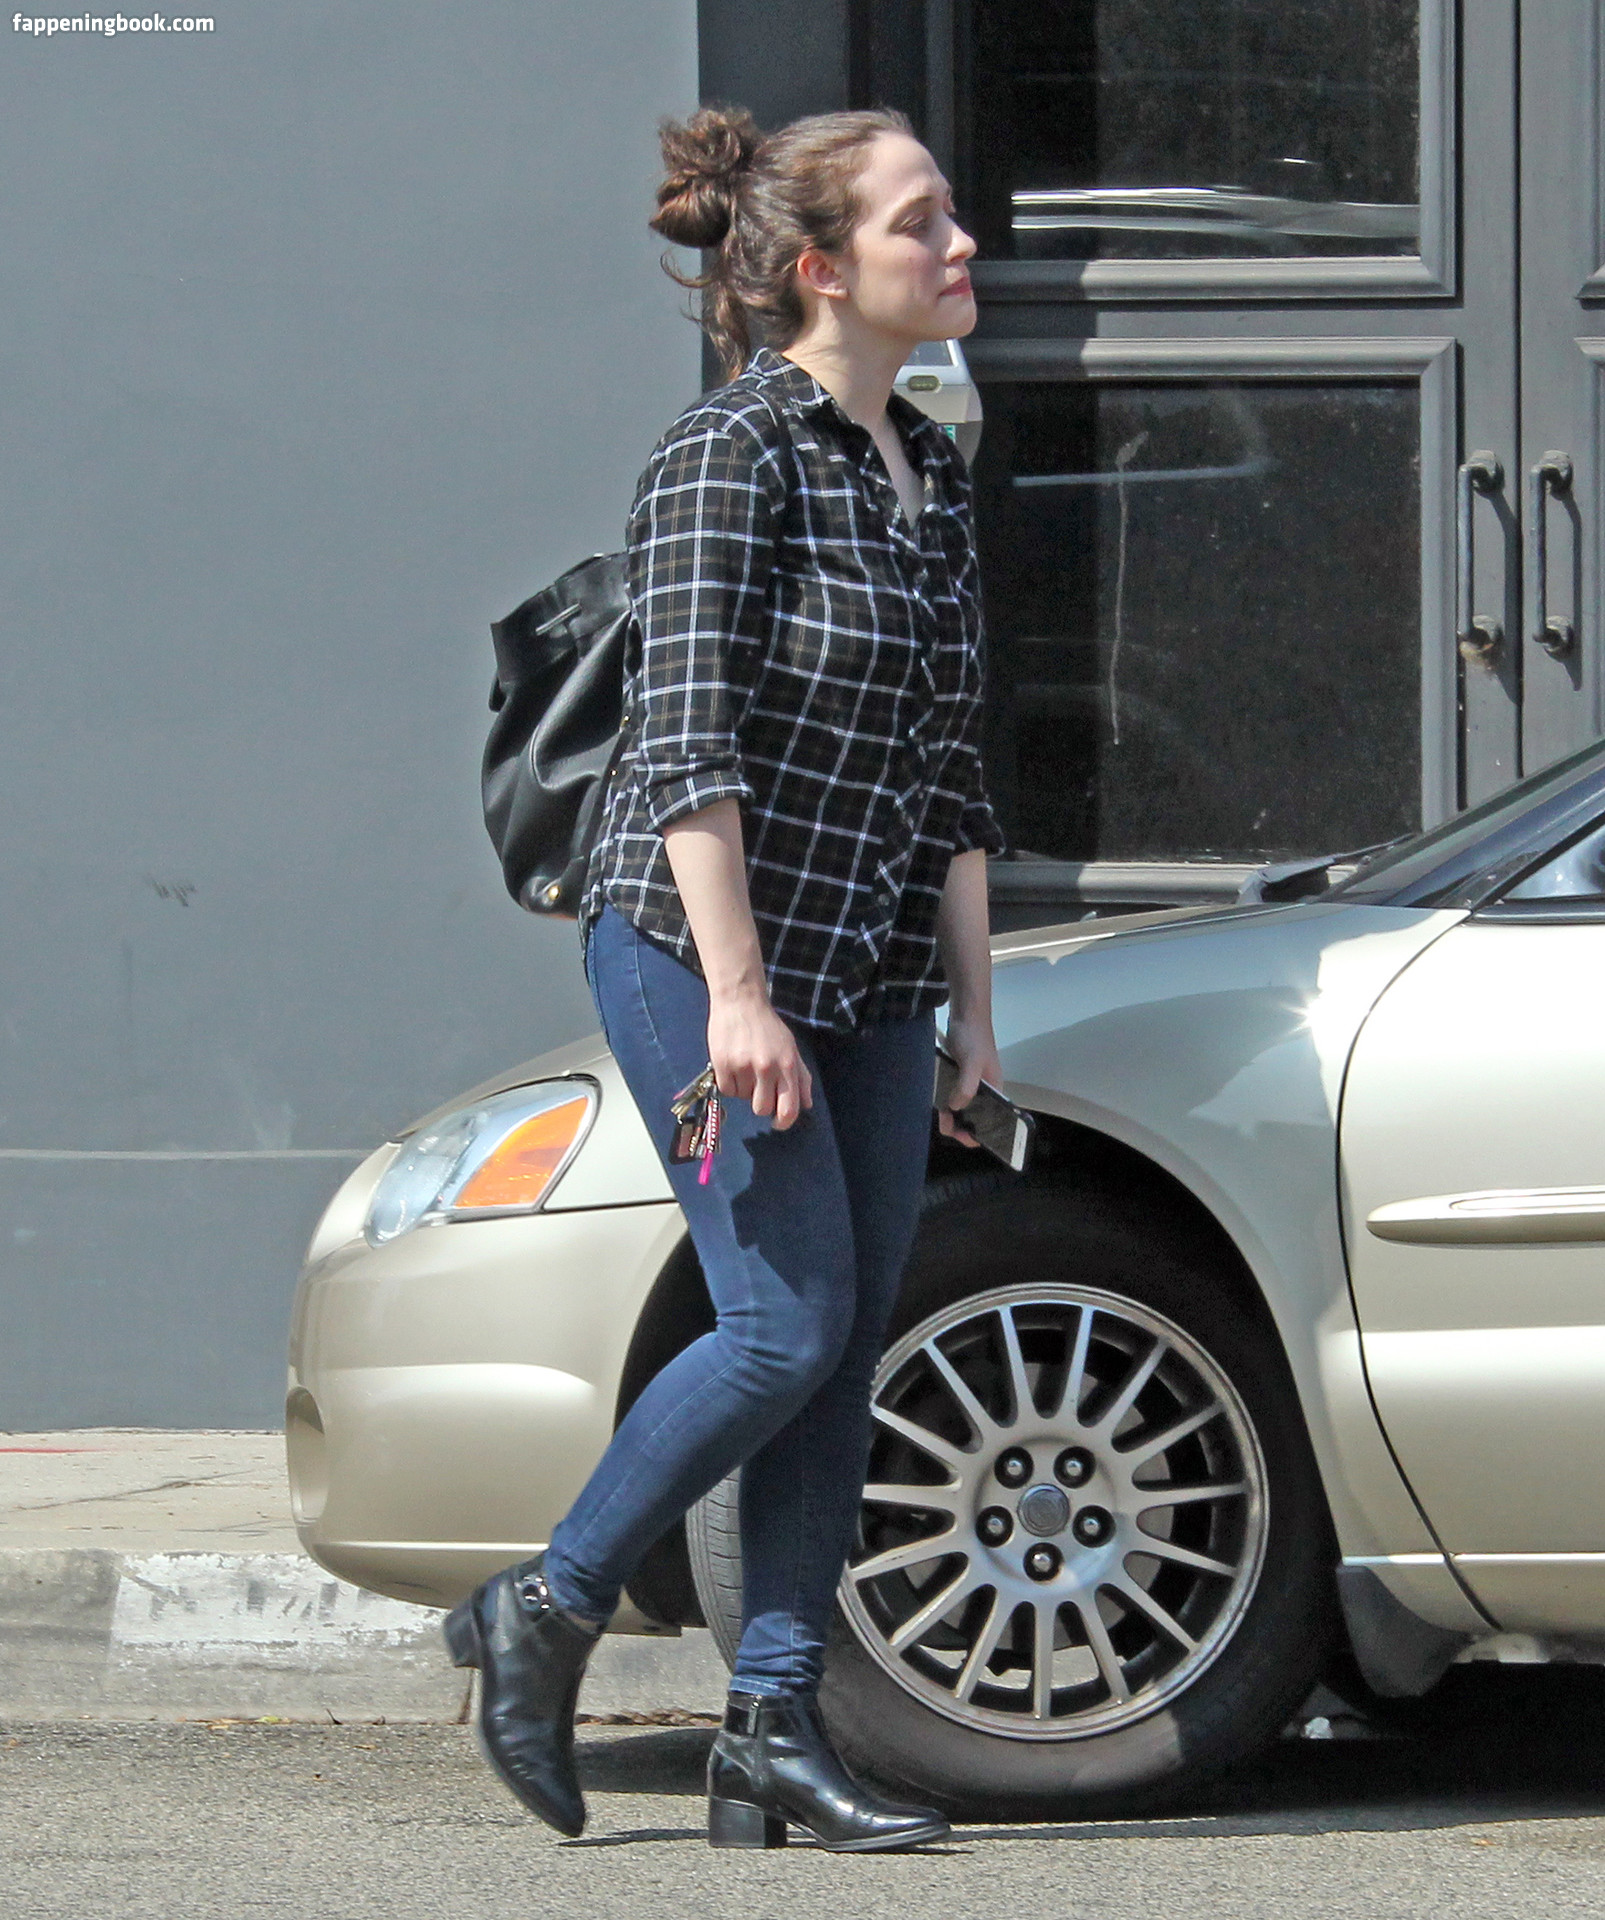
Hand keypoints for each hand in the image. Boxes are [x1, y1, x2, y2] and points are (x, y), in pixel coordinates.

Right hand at [706, 988, 812, 1129]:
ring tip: (745, 1067)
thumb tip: (806, 1105)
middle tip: (759, 1086)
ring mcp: (743, 1066)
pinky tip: (733, 1065)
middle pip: (762, 1109)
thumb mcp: (790, 1048)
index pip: (789, 1108)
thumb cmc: (768, 1027)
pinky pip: (727, 1090)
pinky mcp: (722, 1064)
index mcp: (787, 1065)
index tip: (777, 1122)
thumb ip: (801, 1077)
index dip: (784, 1122)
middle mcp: (767, 1067)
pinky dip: (730, 1083)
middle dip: (761, 1102)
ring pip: (743, 1099)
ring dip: (745, 1089)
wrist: (740, 1002)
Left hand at [938, 1014, 1002, 1150]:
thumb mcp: (971, 1063)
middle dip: (961, 1124)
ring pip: (962, 1105)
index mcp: (995, 1089)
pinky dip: (946, 1100)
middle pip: (975, 1114)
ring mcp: (971, 1081)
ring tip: (939, 1115)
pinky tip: (936, 1102)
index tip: (963, 1137)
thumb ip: (966, 1086)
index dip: (982, 1132)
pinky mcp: (959, 1073)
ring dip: (951, 1113)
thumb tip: (955, 1107)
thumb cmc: (973, 1038)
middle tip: (944, 1124)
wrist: (965, 1012)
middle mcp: (985, 1088)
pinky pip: (953, 1092)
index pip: (993, 1118)